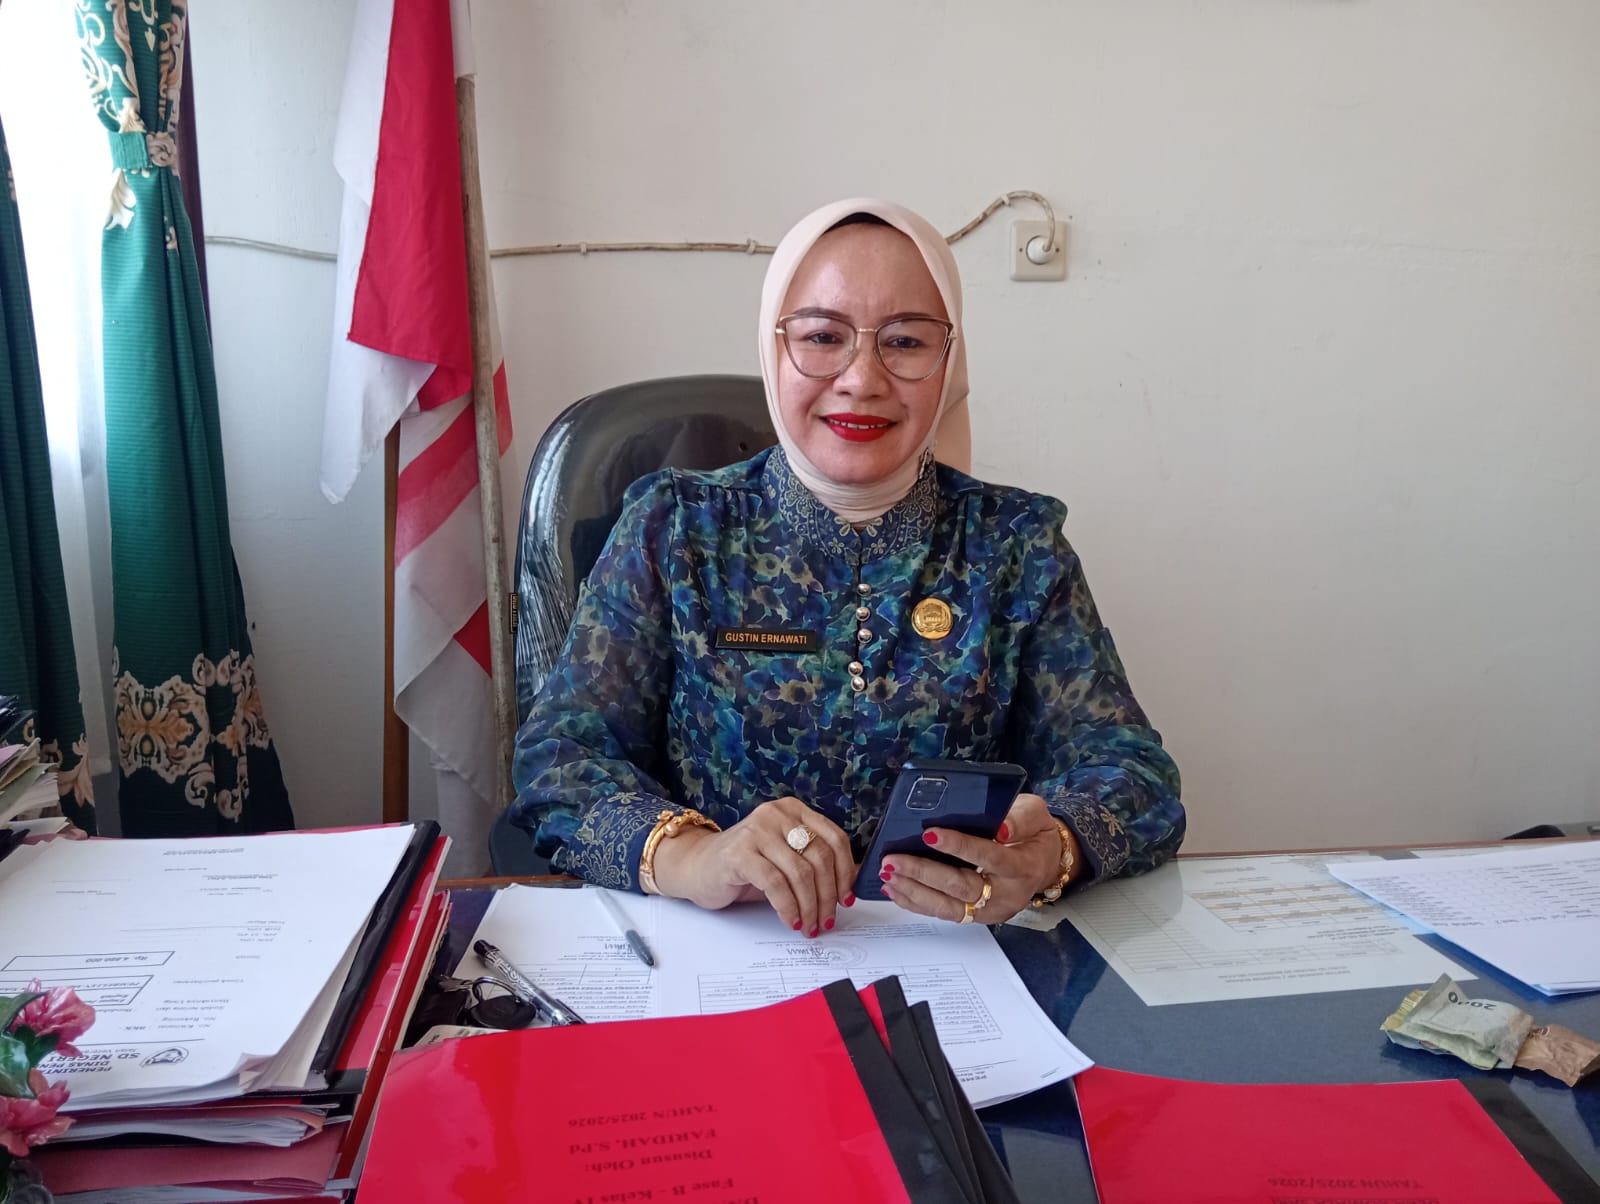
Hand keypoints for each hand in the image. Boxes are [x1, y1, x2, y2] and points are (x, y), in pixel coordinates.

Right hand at [650, 799, 856, 936]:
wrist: (698, 867)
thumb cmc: (746, 866)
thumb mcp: (785, 859)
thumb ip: (814, 864)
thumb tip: (851, 886)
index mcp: (794, 810)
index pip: (835, 838)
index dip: (846, 872)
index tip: (847, 899)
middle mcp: (777, 814)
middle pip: (820, 857)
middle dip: (828, 897)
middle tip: (826, 920)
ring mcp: (757, 831)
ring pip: (801, 873)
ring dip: (810, 907)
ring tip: (809, 926)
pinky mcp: (740, 853)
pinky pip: (776, 885)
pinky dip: (788, 908)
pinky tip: (791, 921)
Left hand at [880, 793, 1067, 924]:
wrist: (1044, 864)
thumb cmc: (1035, 835)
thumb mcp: (1037, 815)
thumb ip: (1021, 818)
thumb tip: (1001, 825)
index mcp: (1022, 866)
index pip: (989, 856)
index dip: (960, 846)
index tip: (930, 834)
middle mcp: (1006, 894)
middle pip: (961, 887)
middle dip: (924, 873)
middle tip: (893, 860)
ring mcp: (989, 909)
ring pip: (948, 907)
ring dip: (914, 891)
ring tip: (888, 875)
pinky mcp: (975, 916)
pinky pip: (943, 912)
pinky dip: (916, 902)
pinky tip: (895, 889)